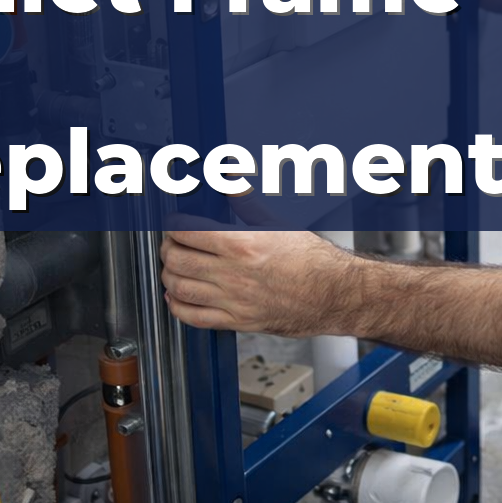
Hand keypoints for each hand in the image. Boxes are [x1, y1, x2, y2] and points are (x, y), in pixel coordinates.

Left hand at [161, 193, 355, 334]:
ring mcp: (234, 300)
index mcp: (242, 245)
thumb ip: (248, 203)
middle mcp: (233, 274)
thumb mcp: (279, 223)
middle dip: (167, 248)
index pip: (187, 232)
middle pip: (178, 260)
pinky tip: (178, 297)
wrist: (334, 293)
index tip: (174, 223)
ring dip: (169, 276)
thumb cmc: (313, 260)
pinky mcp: (238, 322)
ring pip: (180, 289)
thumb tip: (231, 180)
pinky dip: (178, 307)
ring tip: (173, 267)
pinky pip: (195, 318)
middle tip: (170, 243)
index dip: (174, 225)